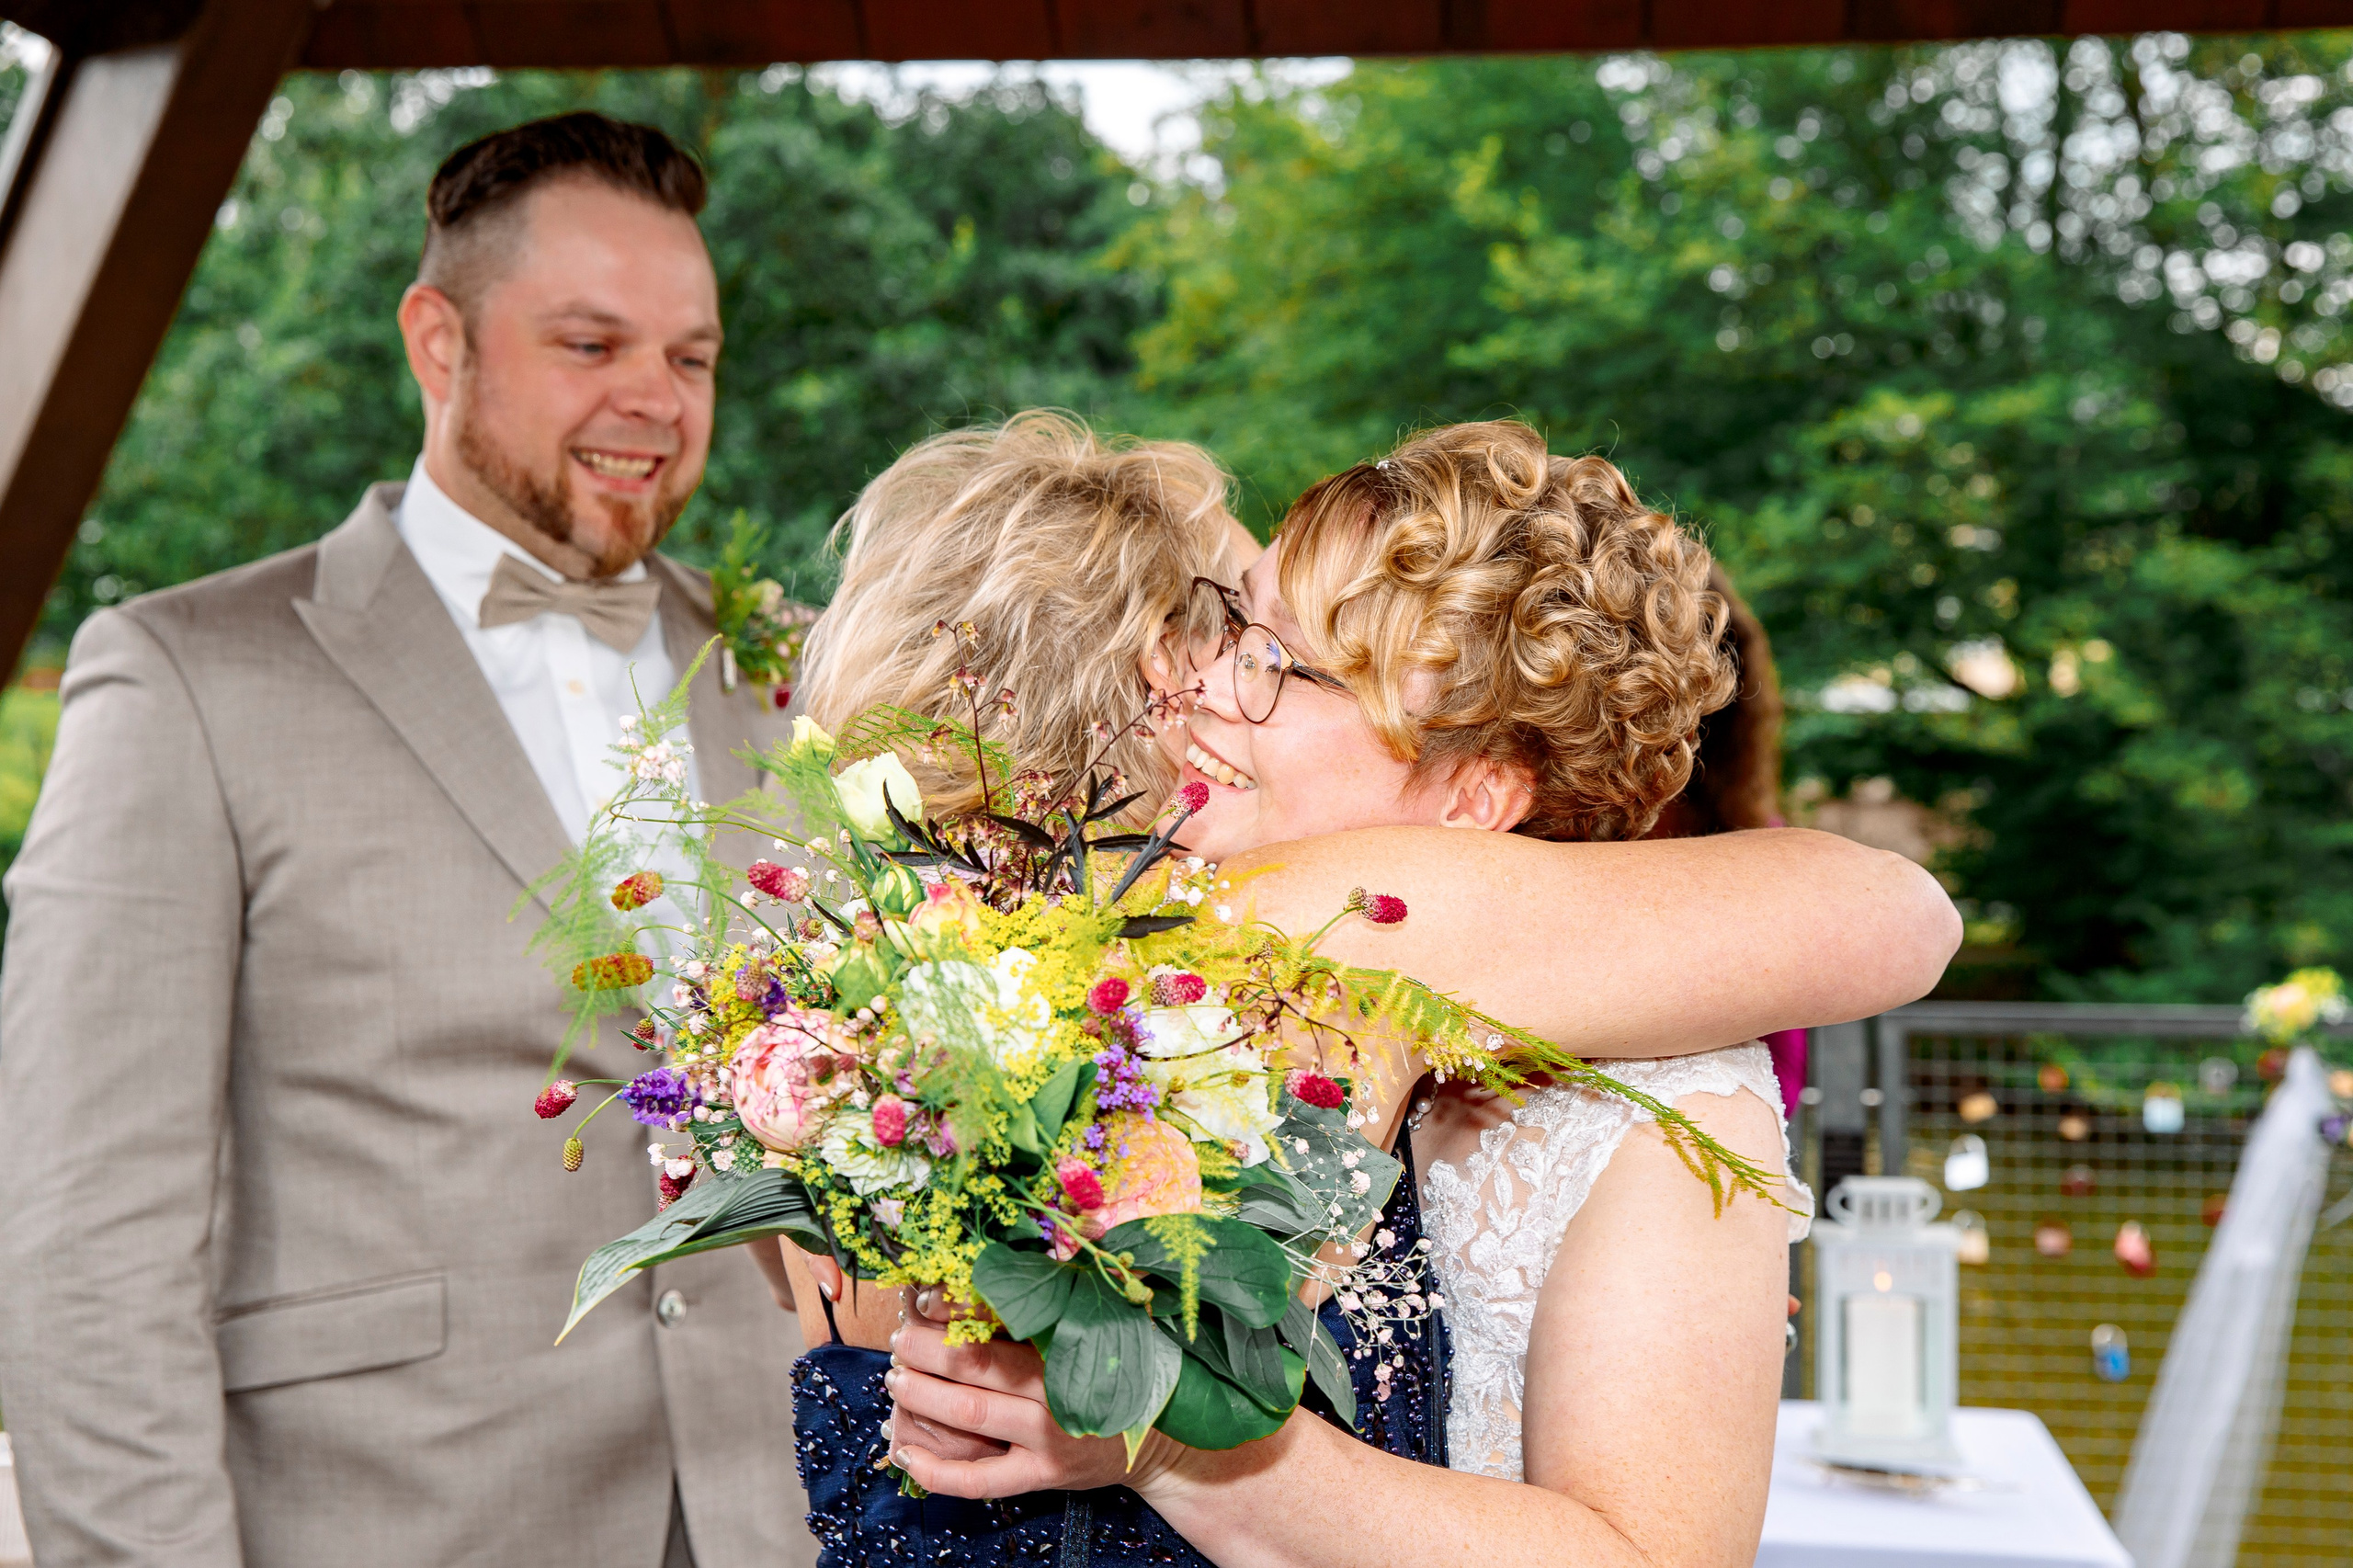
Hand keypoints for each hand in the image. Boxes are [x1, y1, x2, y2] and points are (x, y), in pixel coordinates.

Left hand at [883, 1309, 1183, 1497]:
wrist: (1161, 1441)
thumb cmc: (1124, 1370)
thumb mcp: (1112, 1319)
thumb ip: (1079, 1285)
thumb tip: (1062, 1236)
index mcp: (1071, 1339)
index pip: (1002, 1314)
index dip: (954, 1304)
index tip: (922, 1298)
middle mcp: (1058, 1387)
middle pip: (975, 1362)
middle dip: (924, 1349)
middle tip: (899, 1339)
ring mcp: (1049, 1436)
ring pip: (970, 1414)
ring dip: (922, 1395)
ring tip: (894, 1380)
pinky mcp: (1042, 1476)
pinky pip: (980, 1480)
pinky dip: (936, 1471)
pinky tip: (905, 1454)